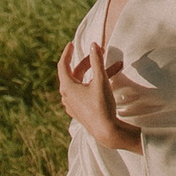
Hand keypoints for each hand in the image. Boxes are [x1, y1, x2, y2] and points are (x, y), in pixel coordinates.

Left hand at [56, 35, 141, 150]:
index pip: (63, 65)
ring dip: (96, 73)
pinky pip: (84, 92)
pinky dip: (93, 84)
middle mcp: (66, 96)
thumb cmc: (101, 105)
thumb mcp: (100, 80)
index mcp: (67, 87)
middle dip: (88, 62)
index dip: (67, 53)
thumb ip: (97, 61)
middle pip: (75, 73)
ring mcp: (72, 104)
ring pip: (82, 83)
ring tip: (113, 68)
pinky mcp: (79, 110)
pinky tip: (106, 82)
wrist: (106, 131)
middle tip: (99, 53)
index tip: (71, 44)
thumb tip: (94, 45)